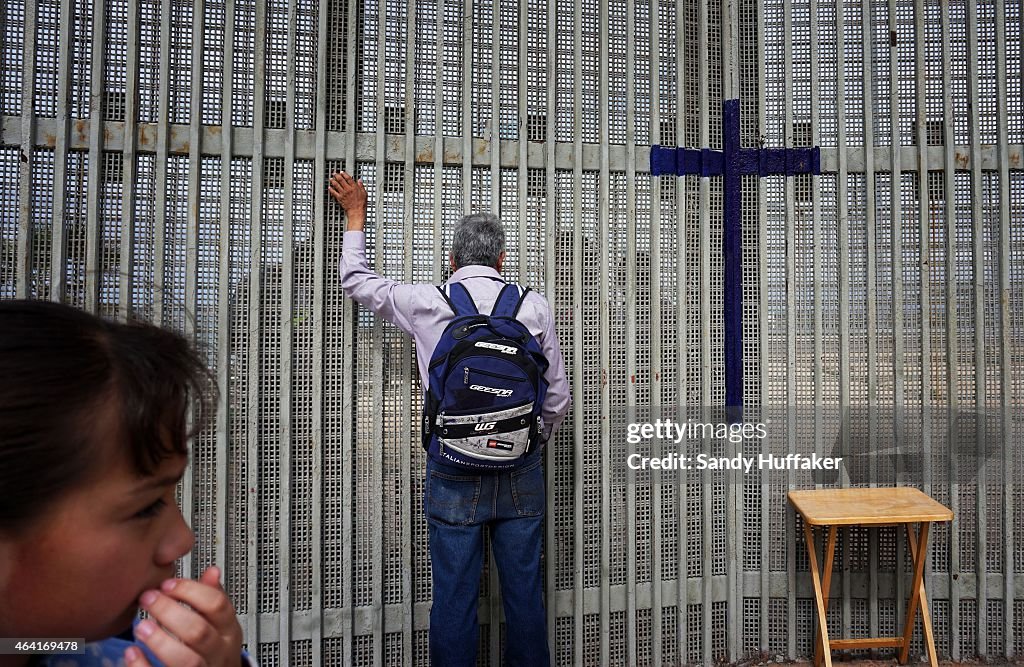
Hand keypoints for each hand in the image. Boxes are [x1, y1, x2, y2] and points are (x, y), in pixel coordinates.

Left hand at [125, 566, 243, 666]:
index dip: (191, 591)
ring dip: (160, 641)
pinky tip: (132, 652)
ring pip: (186, 660)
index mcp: (228, 631)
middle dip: (170, 612)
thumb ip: (213, 599)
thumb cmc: (214, 651)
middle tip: (148, 599)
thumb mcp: (221, 624)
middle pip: (199, 631)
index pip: (217, 605)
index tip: (167, 584)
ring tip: (140, 626)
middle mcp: (218, 653)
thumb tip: (212, 571)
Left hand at [328, 171, 367, 231]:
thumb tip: (360, 181)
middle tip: (334, 173)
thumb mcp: (364, 193)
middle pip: (341, 180)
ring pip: (336, 185)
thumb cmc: (361, 204)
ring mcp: (343, 194)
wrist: (356, 211)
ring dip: (333, 181)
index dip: (344, 174)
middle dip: (337, 176)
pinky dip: (331, 190)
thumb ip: (361, 186)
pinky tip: (329, 188)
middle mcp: (348, 189)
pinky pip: (334, 193)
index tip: (342, 172)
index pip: (348, 178)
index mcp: (354, 187)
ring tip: (331, 179)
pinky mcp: (340, 198)